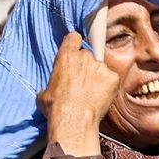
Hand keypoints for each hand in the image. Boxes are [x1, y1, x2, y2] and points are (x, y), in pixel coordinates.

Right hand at [38, 32, 117, 153]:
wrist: (73, 120)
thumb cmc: (56, 108)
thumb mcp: (45, 92)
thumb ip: (53, 82)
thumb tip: (53, 89)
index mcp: (66, 56)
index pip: (74, 38)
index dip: (75, 45)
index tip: (75, 53)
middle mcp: (85, 57)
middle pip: (88, 55)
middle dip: (86, 66)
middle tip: (82, 83)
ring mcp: (100, 66)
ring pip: (100, 68)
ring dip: (98, 77)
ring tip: (91, 94)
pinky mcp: (113, 77)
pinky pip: (111, 79)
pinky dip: (108, 87)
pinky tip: (101, 98)